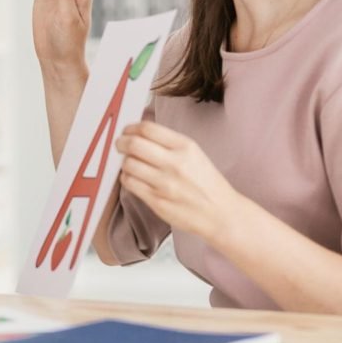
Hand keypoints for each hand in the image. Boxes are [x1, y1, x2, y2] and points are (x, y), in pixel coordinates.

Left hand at [116, 121, 241, 241]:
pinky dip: (127, 178)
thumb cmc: (206, 183)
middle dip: (121, 142)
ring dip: (125, 162)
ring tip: (131, 164)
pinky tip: (134, 178)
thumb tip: (138, 132)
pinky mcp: (157, 201)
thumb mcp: (195, 154)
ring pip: (128, 164)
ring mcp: (164, 184)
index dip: (131, 128)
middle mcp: (174, 163)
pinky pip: (130, 183)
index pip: (148, 129)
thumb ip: (168, 143)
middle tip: (120, 144)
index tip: (127, 131)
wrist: (221, 214)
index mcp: (185, 147)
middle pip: (133, 144)